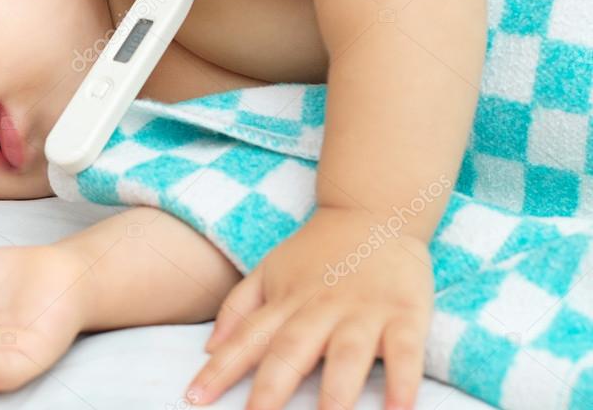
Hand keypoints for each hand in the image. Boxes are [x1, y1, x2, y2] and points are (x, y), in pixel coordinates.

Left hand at [186, 207, 433, 409]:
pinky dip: (404, 380)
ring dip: (336, 391)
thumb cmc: (317, 251)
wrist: (373, 208)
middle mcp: (320, 308)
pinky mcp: (405, 312)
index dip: (219, 370)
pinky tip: (399, 409)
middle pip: (291, 350)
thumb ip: (238, 307)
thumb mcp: (269, 269)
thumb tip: (208, 347)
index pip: (246, 339)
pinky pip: (405, 350)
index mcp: (286, 301)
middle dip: (271, 388)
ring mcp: (364, 311)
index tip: (193, 399)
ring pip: (347, 354)